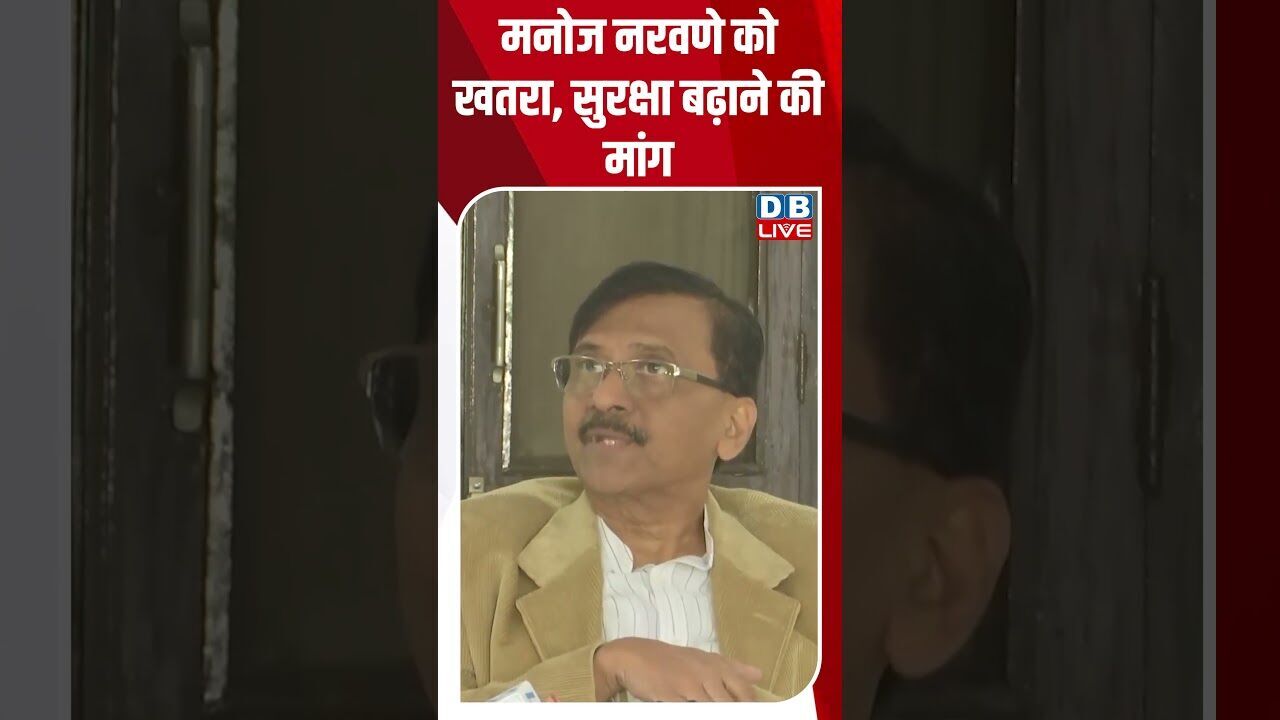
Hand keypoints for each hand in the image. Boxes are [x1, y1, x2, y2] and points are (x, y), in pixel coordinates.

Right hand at [592, 638, 762, 701]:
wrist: (633, 656)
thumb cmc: (670, 661)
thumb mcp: (702, 659)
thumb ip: (731, 668)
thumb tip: (759, 674)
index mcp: (717, 664)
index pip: (745, 690)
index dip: (751, 707)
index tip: (756, 714)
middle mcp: (708, 672)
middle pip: (733, 702)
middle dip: (737, 712)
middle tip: (736, 717)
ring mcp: (692, 684)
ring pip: (716, 708)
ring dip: (716, 712)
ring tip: (707, 709)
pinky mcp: (675, 696)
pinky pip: (693, 712)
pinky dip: (697, 714)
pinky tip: (690, 712)